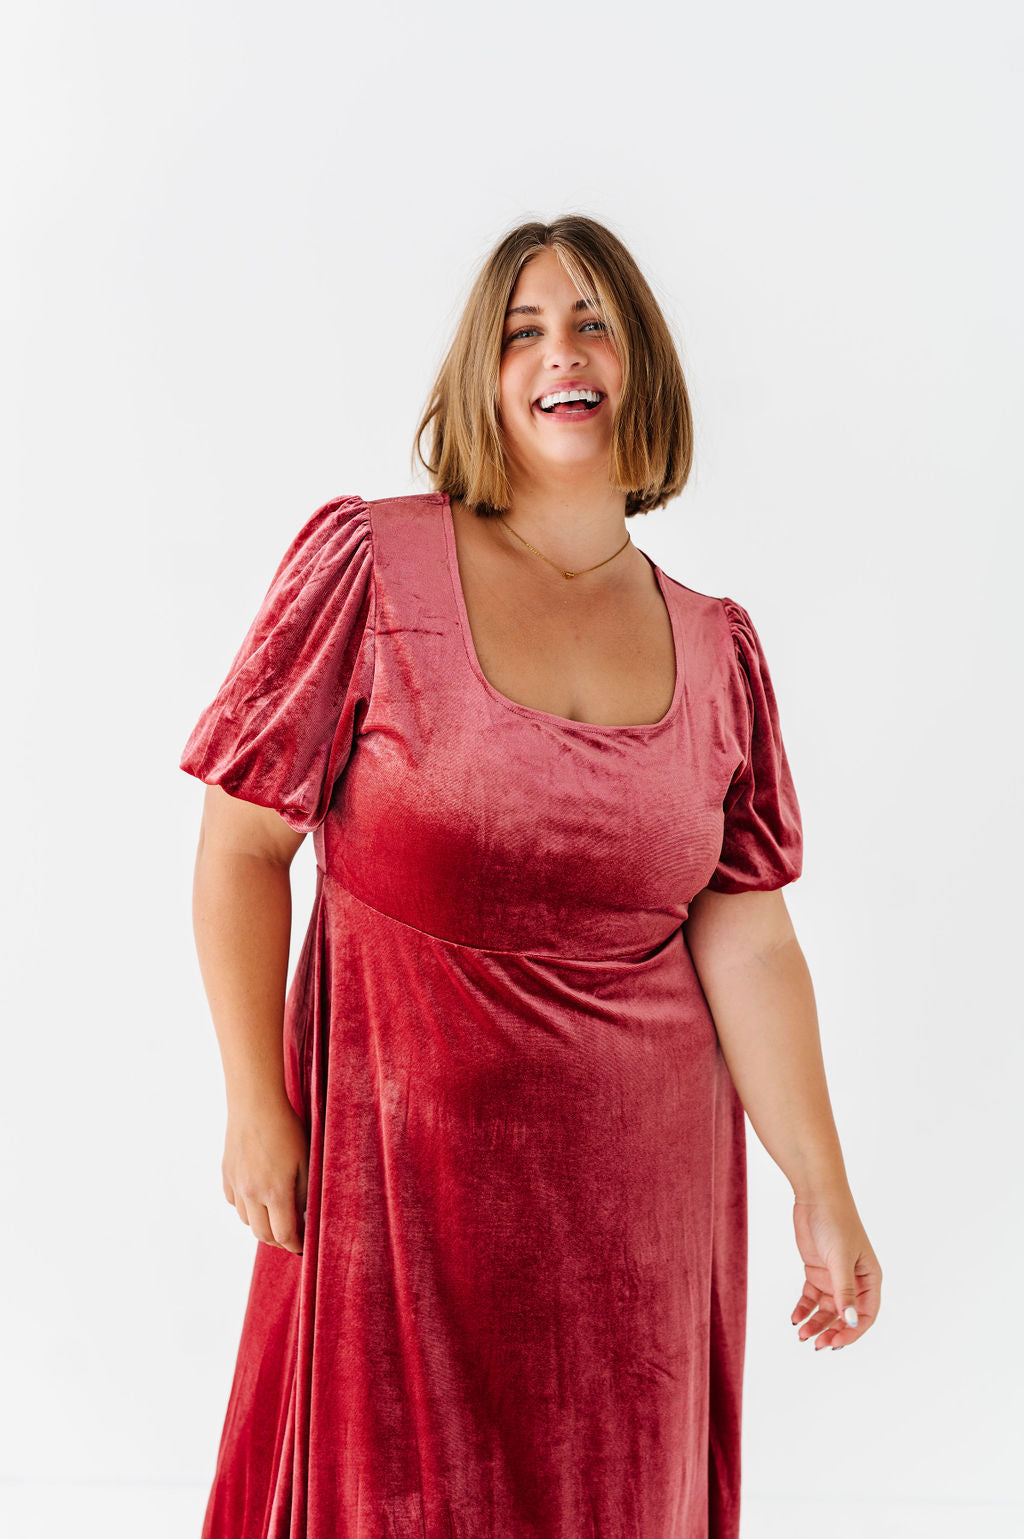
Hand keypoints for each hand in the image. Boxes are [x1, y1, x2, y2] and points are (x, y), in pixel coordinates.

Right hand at [222, 1098, 309, 1255]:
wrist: (255, 1103)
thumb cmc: (286, 1128)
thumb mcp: (306, 1160)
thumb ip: (305, 1193)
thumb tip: (304, 1217)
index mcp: (276, 1191)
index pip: (284, 1235)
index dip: (296, 1245)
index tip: (304, 1247)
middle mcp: (252, 1193)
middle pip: (263, 1235)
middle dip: (280, 1240)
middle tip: (293, 1236)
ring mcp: (236, 1185)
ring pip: (247, 1222)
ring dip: (262, 1225)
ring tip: (276, 1217)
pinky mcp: (226, 1175)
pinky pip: (235, 1204)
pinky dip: (247, 1208)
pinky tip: (258, 1198)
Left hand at [790, 1193, 881, 1350]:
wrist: (816, 1196)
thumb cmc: (836, 1222)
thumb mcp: (840, 1258)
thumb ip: (844, 1290)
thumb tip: (851, 1321)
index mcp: (870, 1279)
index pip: (866, 1315)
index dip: (853, 1332)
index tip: (835, 1343)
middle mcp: (854, 1281)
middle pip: (845, 1316)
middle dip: (832, 1331)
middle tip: (816, 1345)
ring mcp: (834, 1277)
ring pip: (827, 1310)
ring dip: (816, 1324)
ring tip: (801, 1335)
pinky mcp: (817, 1271)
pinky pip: (812, 1298)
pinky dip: (804, 1309)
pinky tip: (795, 1317)